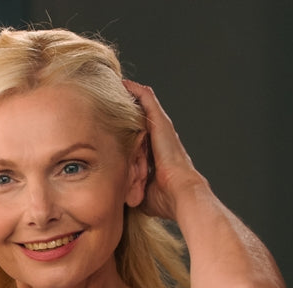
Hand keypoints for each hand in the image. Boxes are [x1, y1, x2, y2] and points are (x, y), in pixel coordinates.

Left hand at [123, 80, 210, 219]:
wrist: (180, 194)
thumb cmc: (165, 199)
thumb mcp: (140, 191)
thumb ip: (129, 187)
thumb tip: (115, 196)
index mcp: (157, 154)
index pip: (140, 135)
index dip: (128, 128)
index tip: (112, 122)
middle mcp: (161, 138)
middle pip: (143, 116)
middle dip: (129, 107)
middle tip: (112, 96)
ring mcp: (162, 129)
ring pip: (145, 105)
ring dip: (131, 95)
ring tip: (116, 85)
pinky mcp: (160, 123)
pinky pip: (147, 100)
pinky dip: (135, 91)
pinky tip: (123, 83)